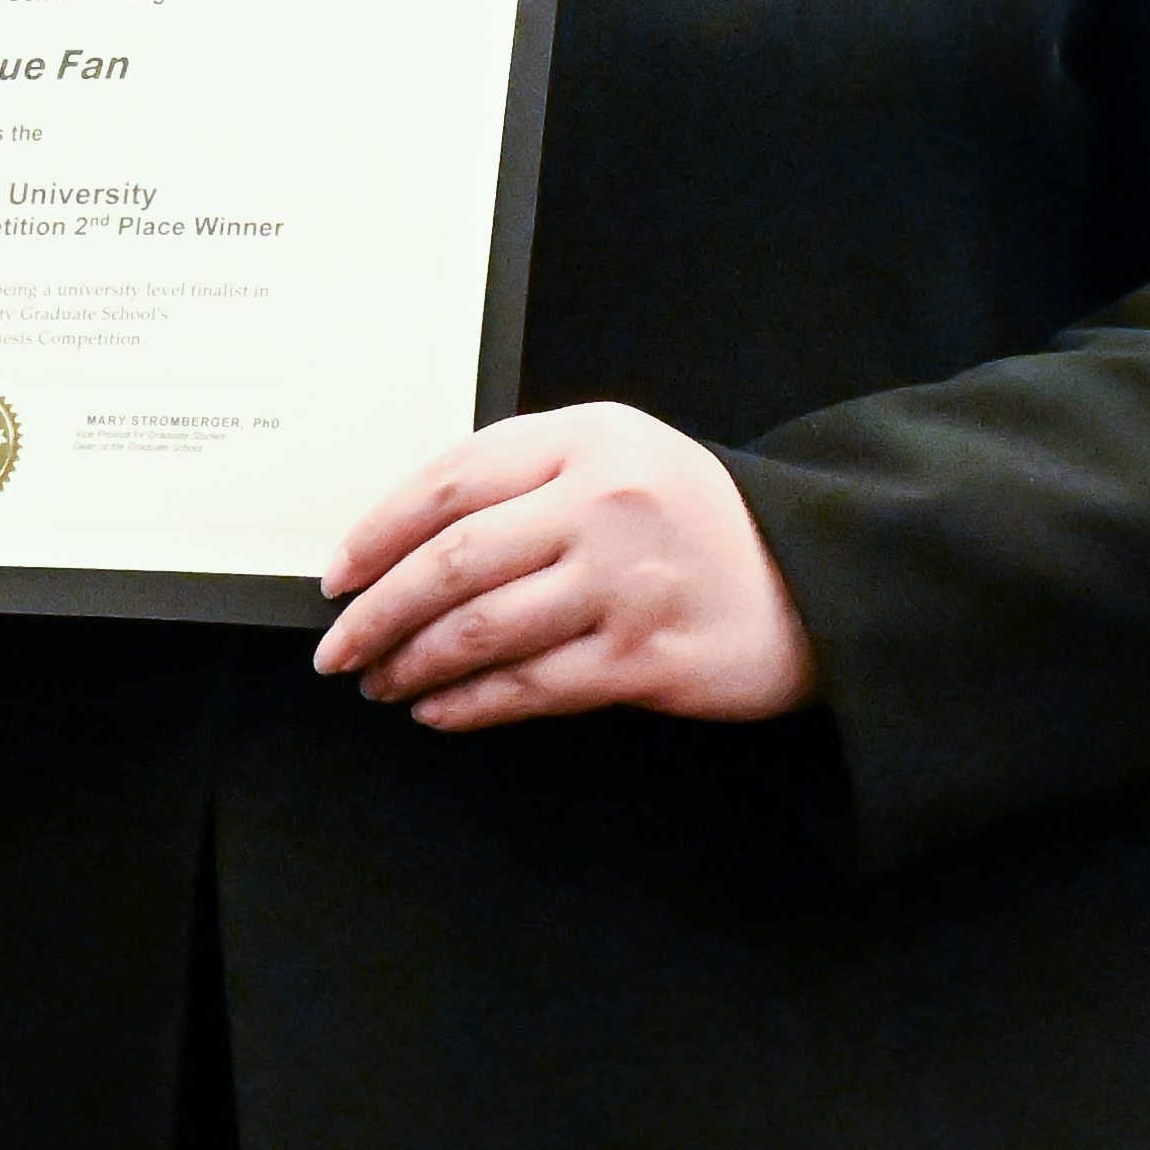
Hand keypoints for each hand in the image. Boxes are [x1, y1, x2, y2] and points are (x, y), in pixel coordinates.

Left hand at [311, 406, 815, 731]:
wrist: (812, 584)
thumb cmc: (693, 521)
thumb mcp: (619, 457)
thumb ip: (525, 476)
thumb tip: (403, 538)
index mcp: (588, 439)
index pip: (450, 481)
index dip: (377, 532)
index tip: (337, 575)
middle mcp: (603, 503)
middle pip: (452, 560)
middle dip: (378, 612)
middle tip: (337, 648)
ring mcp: (624, 583)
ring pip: (479, 629)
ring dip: (412, 664)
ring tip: (381, 682)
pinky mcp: (641, 657)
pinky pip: (527, 687)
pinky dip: (468, 704)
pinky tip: (437, 710)